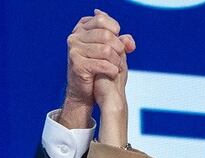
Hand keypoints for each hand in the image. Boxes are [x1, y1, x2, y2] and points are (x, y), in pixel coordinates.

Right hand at [59, 9, 134, 129]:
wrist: (84, 91)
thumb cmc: (98, 69)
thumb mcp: (111, 51)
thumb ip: (121, 42)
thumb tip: (129, 42)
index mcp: (81, 28)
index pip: (101, 19)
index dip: (114, 29)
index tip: (119, 41)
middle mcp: (75, 37)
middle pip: (106, 35)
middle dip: (118, 47)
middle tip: (120, 58)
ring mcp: (74, 50)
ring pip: (105, 50)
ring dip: (116, 60)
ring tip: (117, 67)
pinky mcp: (77, 64)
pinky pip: (102, 64)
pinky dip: (112, 70)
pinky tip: (113, 73)